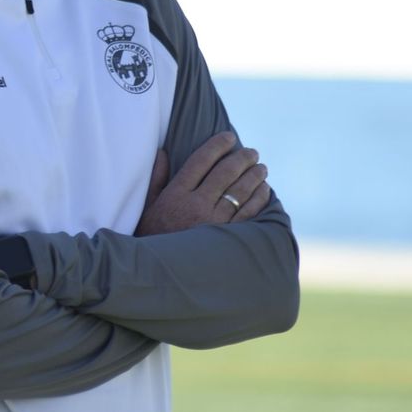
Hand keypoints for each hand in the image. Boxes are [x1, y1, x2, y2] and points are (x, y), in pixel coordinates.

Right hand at [135, 131, 270, 235]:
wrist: (158, 274)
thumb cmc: (153, 238)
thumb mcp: (148, 207)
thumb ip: (157, 178)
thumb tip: (163, 152)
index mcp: (176, 195)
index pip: (201, 160)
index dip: (217, 145)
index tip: (229, 137)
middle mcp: (196, 206)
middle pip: (225, 172)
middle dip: (242, 157)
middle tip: (252, 152)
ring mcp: (213, 223)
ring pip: (241, 190)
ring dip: (255, 175)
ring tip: (261, 168)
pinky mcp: (227, 240)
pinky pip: (250, 213)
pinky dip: (259, 198)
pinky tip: (264, 190)